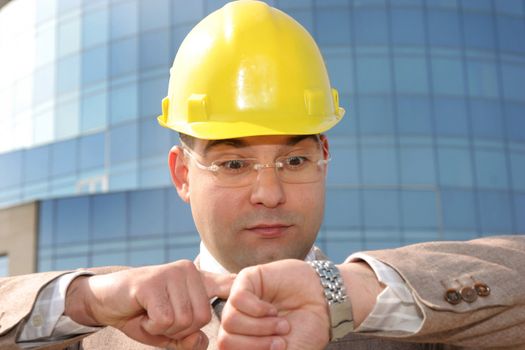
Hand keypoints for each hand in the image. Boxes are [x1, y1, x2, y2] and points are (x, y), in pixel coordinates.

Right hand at [65, 260, 233, 349]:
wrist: (106, 299)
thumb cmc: (143, 313)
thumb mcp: (170, 330)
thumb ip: (188, 338)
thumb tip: (201, 342)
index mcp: (199, 279)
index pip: (228, 285)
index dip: (243, 296)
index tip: (267, 309)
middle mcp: (189, 271)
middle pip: (202, 317)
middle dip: (180, 330)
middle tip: (160, 320)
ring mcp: (171, 273)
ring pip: (184, 319)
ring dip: (164, 328)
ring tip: (150, 314)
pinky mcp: (153, 281)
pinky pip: (165, 319)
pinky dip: (151, 326)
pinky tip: (142, 312)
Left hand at [217, 259, 330, 349]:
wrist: (325, 306)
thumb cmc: (306, 332)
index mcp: (242, 340)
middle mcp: (238, 321)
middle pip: (225, 340)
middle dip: (255, 344)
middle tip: (280, 341)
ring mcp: (241, 301)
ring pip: (230, 320)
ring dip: (261, 327)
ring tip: (282, 325)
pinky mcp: (247, 280)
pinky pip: (238, 299)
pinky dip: (258, 309)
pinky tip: (273, 310)